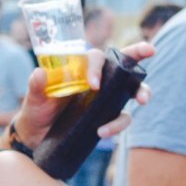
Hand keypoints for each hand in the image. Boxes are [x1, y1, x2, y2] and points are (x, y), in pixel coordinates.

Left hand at [13, 42, 155, 148]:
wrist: (37, 135)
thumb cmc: (36, 110)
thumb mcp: (34, 98)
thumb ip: (36, 86)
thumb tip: (40, 73)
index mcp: (80, 70)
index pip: (96, 57)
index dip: (98, 66)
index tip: (93, 85)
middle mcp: (97, 81)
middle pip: (122, 63)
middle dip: (138, 54)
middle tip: (151, 51)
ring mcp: (105, 99)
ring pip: (132, 90)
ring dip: (142, 91)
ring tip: (143, 101)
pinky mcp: (106, 117)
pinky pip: (121, 118)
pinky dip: (117, 124)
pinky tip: (103, 131)